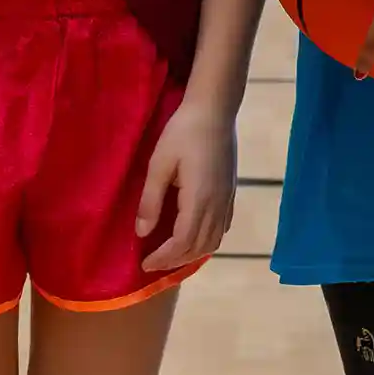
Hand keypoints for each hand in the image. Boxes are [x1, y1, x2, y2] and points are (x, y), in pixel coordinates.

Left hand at [136, 97, 237, 274]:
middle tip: (153, 263)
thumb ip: (151, 200)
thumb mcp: (159, 164)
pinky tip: (194, 235)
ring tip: (172, 254)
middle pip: (200, 247)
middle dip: (176, 260)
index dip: (163, 258)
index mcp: (198, 199)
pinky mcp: (231, 192)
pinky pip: (223, 227)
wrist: (215, 110)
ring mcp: (227, 199)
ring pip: (214, 240)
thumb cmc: (183, 132)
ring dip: (193, 253)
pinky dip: (208, 240)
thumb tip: (142, 233)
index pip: (182, 242)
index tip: (144, 264)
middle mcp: (217, 205)